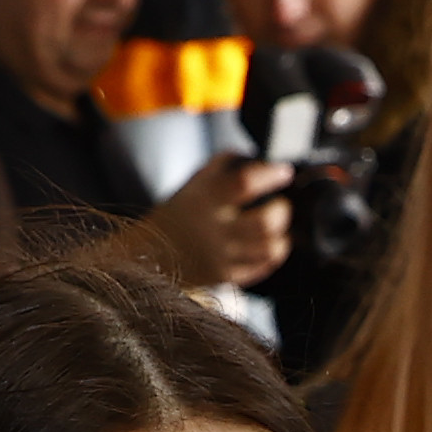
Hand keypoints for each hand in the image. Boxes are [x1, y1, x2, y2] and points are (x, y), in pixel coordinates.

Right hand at [144, 152, 295, 290]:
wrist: (148, 255)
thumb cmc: (173, 217)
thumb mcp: (192, 184)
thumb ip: (220, 166)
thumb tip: (250, 154)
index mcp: (205, 200)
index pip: (243, 183)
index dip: (269, 175)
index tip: (283, 172)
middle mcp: (214, 229)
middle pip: (264, 222)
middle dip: (280, 211)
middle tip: (280, 205)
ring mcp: (220, 255)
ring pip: (268, 249)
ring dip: (281, 236)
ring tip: (278, 229)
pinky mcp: (223, 276)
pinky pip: (260, 268)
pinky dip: (271, 257)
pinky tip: (268, 247)